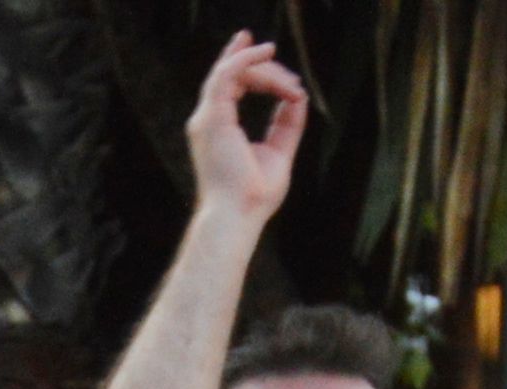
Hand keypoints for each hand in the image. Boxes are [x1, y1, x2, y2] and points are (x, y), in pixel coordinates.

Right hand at [185, 32, 309, 225]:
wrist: (238, 215)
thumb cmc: (254, 197)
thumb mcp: (279, 152)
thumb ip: (287, 125)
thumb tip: (298, 96)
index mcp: (218, 128)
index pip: (231, 86)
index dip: (255, 70)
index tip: (286, 76)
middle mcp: (208, 120)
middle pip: (232, 74)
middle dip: (260, 63)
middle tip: (293, 82)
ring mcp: (208, 118)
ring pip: (233, 70)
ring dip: (264, 68)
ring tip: (291, 82)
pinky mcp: (214, 116)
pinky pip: (229, 73)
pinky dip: (248, 59)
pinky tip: (267, 54)